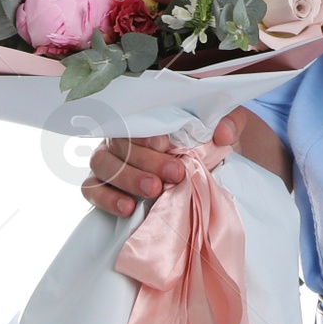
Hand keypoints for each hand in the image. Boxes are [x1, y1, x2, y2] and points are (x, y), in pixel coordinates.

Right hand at [80, 107, 245, 215]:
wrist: (211, 166)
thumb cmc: (211, 141)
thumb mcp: (228, 125)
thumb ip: (231, 122)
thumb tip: (222, 133)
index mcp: (148, 115)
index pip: (134, 118)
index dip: (146, 133)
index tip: (166, 144)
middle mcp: (123, 135)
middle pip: (119, 144)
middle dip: (146, 160)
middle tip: (174, 175)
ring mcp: (110, 160)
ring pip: (102, 164)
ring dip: (127, 178)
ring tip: (154, 192)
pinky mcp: (103, 186)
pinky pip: (91, 189)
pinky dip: (106, 198)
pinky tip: (128, 208)